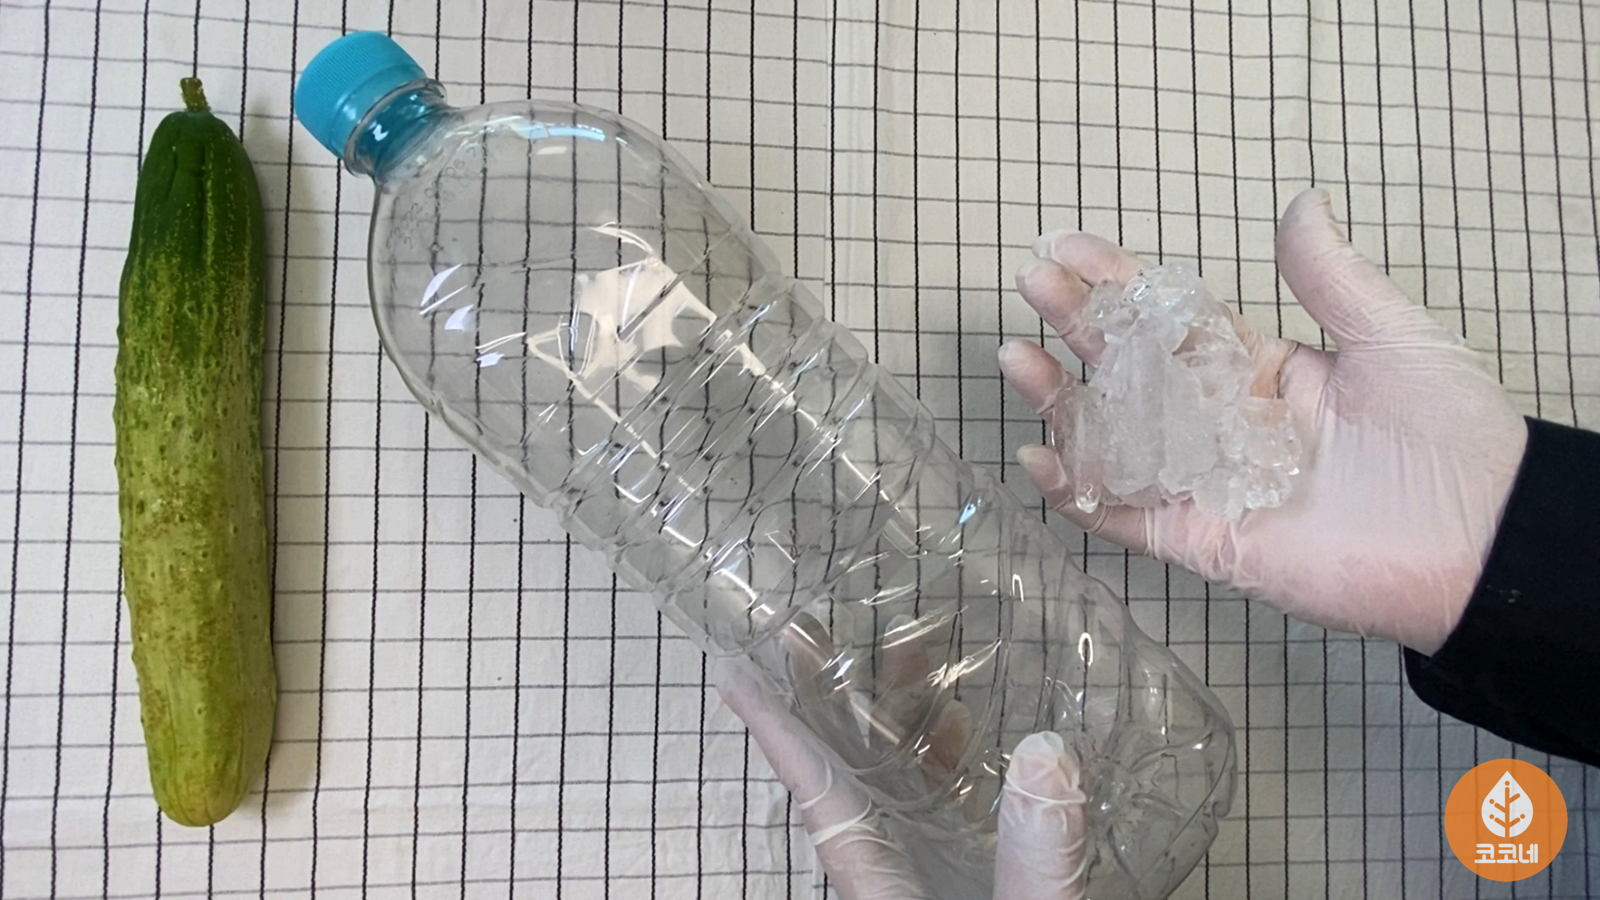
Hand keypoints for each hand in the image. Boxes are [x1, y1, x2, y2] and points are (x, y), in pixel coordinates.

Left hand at [714, 653, 1087, 899]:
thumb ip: (1036, 862)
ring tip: (913, 654)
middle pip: (848, 772)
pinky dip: (949, 769)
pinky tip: (971, 738)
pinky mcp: (962, 890)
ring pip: (896, 789)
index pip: (818, 791)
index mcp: (881, 888)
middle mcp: (892, 880)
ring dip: (898, 722)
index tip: (732, 668)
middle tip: (822, 623)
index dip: (774, 727)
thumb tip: (1045, 752)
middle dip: (835, 696)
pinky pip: (941, 819)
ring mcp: (926, 883)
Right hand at [999, 188, 1527, 655]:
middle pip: (1130, 370)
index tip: (1073, 247)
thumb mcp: (1391, 339)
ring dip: (1061, 400)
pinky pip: (1125, 515)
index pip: (1174, 319)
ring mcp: (1206, 482)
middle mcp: (1223, 423)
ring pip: (1114, 438)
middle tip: (1031, 284)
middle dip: (1079, 327)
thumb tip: (1300, 203)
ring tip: (1015, 356)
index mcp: (1262, 370)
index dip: (1124, 283)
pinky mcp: (1202, 540)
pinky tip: (1038, 455)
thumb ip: (1332, 280)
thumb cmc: (1447, 436)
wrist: (1479, 542)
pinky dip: (1078, 491)